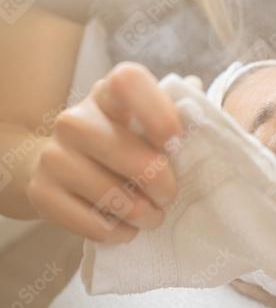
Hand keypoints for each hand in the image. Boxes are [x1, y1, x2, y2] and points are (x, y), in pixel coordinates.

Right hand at [27, 62, 181, 242]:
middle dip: (158, 181)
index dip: (158, 112)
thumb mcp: (146, 120)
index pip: (128, 82)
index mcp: (107, 94)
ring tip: (153, 216)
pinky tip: (128, 229)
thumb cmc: (122, 141)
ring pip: (107, 192)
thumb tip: (196, 89)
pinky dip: (117, 232)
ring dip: (141, 213)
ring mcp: (53, 155)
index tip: (176, 141)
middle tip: (169, 195)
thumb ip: (175, 108)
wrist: (62, 165)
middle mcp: (74, 119)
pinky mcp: (41, 193)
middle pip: (122, 149)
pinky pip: (89, 223)